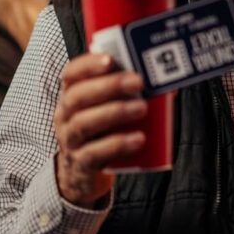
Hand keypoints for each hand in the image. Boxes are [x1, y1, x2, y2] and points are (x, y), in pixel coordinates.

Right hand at [54, 53, 147, 207]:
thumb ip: (129, 93)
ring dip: (115, 112)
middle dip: (109, 86)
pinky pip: (95, 153)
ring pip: (85, 123)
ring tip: (142, 107)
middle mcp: (65, 116)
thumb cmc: (102, 132)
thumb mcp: (108, 109)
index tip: (110, 59)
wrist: (82, 173)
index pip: (71, 74)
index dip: (88, 65)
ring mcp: (71, 141)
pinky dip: (118, 144)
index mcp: (72, 96)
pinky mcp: (82, 163)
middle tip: (138, 81)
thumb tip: (167, 82)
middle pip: (78, 97)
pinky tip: (139, 138)